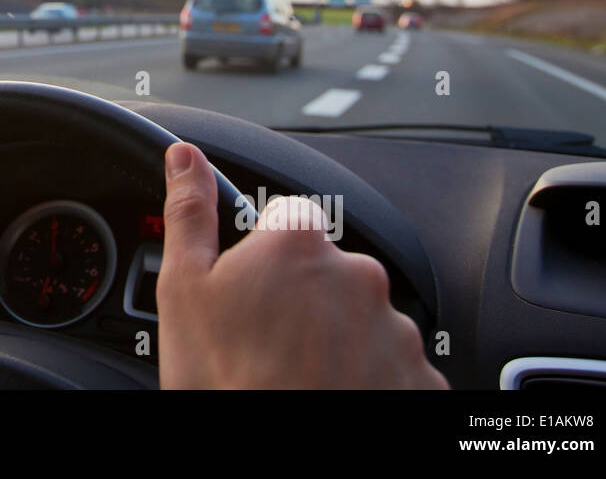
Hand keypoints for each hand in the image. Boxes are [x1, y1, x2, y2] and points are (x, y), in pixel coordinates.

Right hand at [156, 142, 447, 388]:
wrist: (278, 460)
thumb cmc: (225, 382)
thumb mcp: (184, 290)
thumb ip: (190, 213)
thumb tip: (184, 156)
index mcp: (299, 242)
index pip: (285, 220)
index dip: (261, 257)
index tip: (246, 294)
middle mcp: (358, 276)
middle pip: (325, 272)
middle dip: (300, 301)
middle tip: (264, 347)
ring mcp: (395, 330)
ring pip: (359, 322)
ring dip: (335, 342)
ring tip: (295, 379)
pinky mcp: (421, 380)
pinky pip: (391, 367)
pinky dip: (366, 380)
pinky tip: (328, 394)